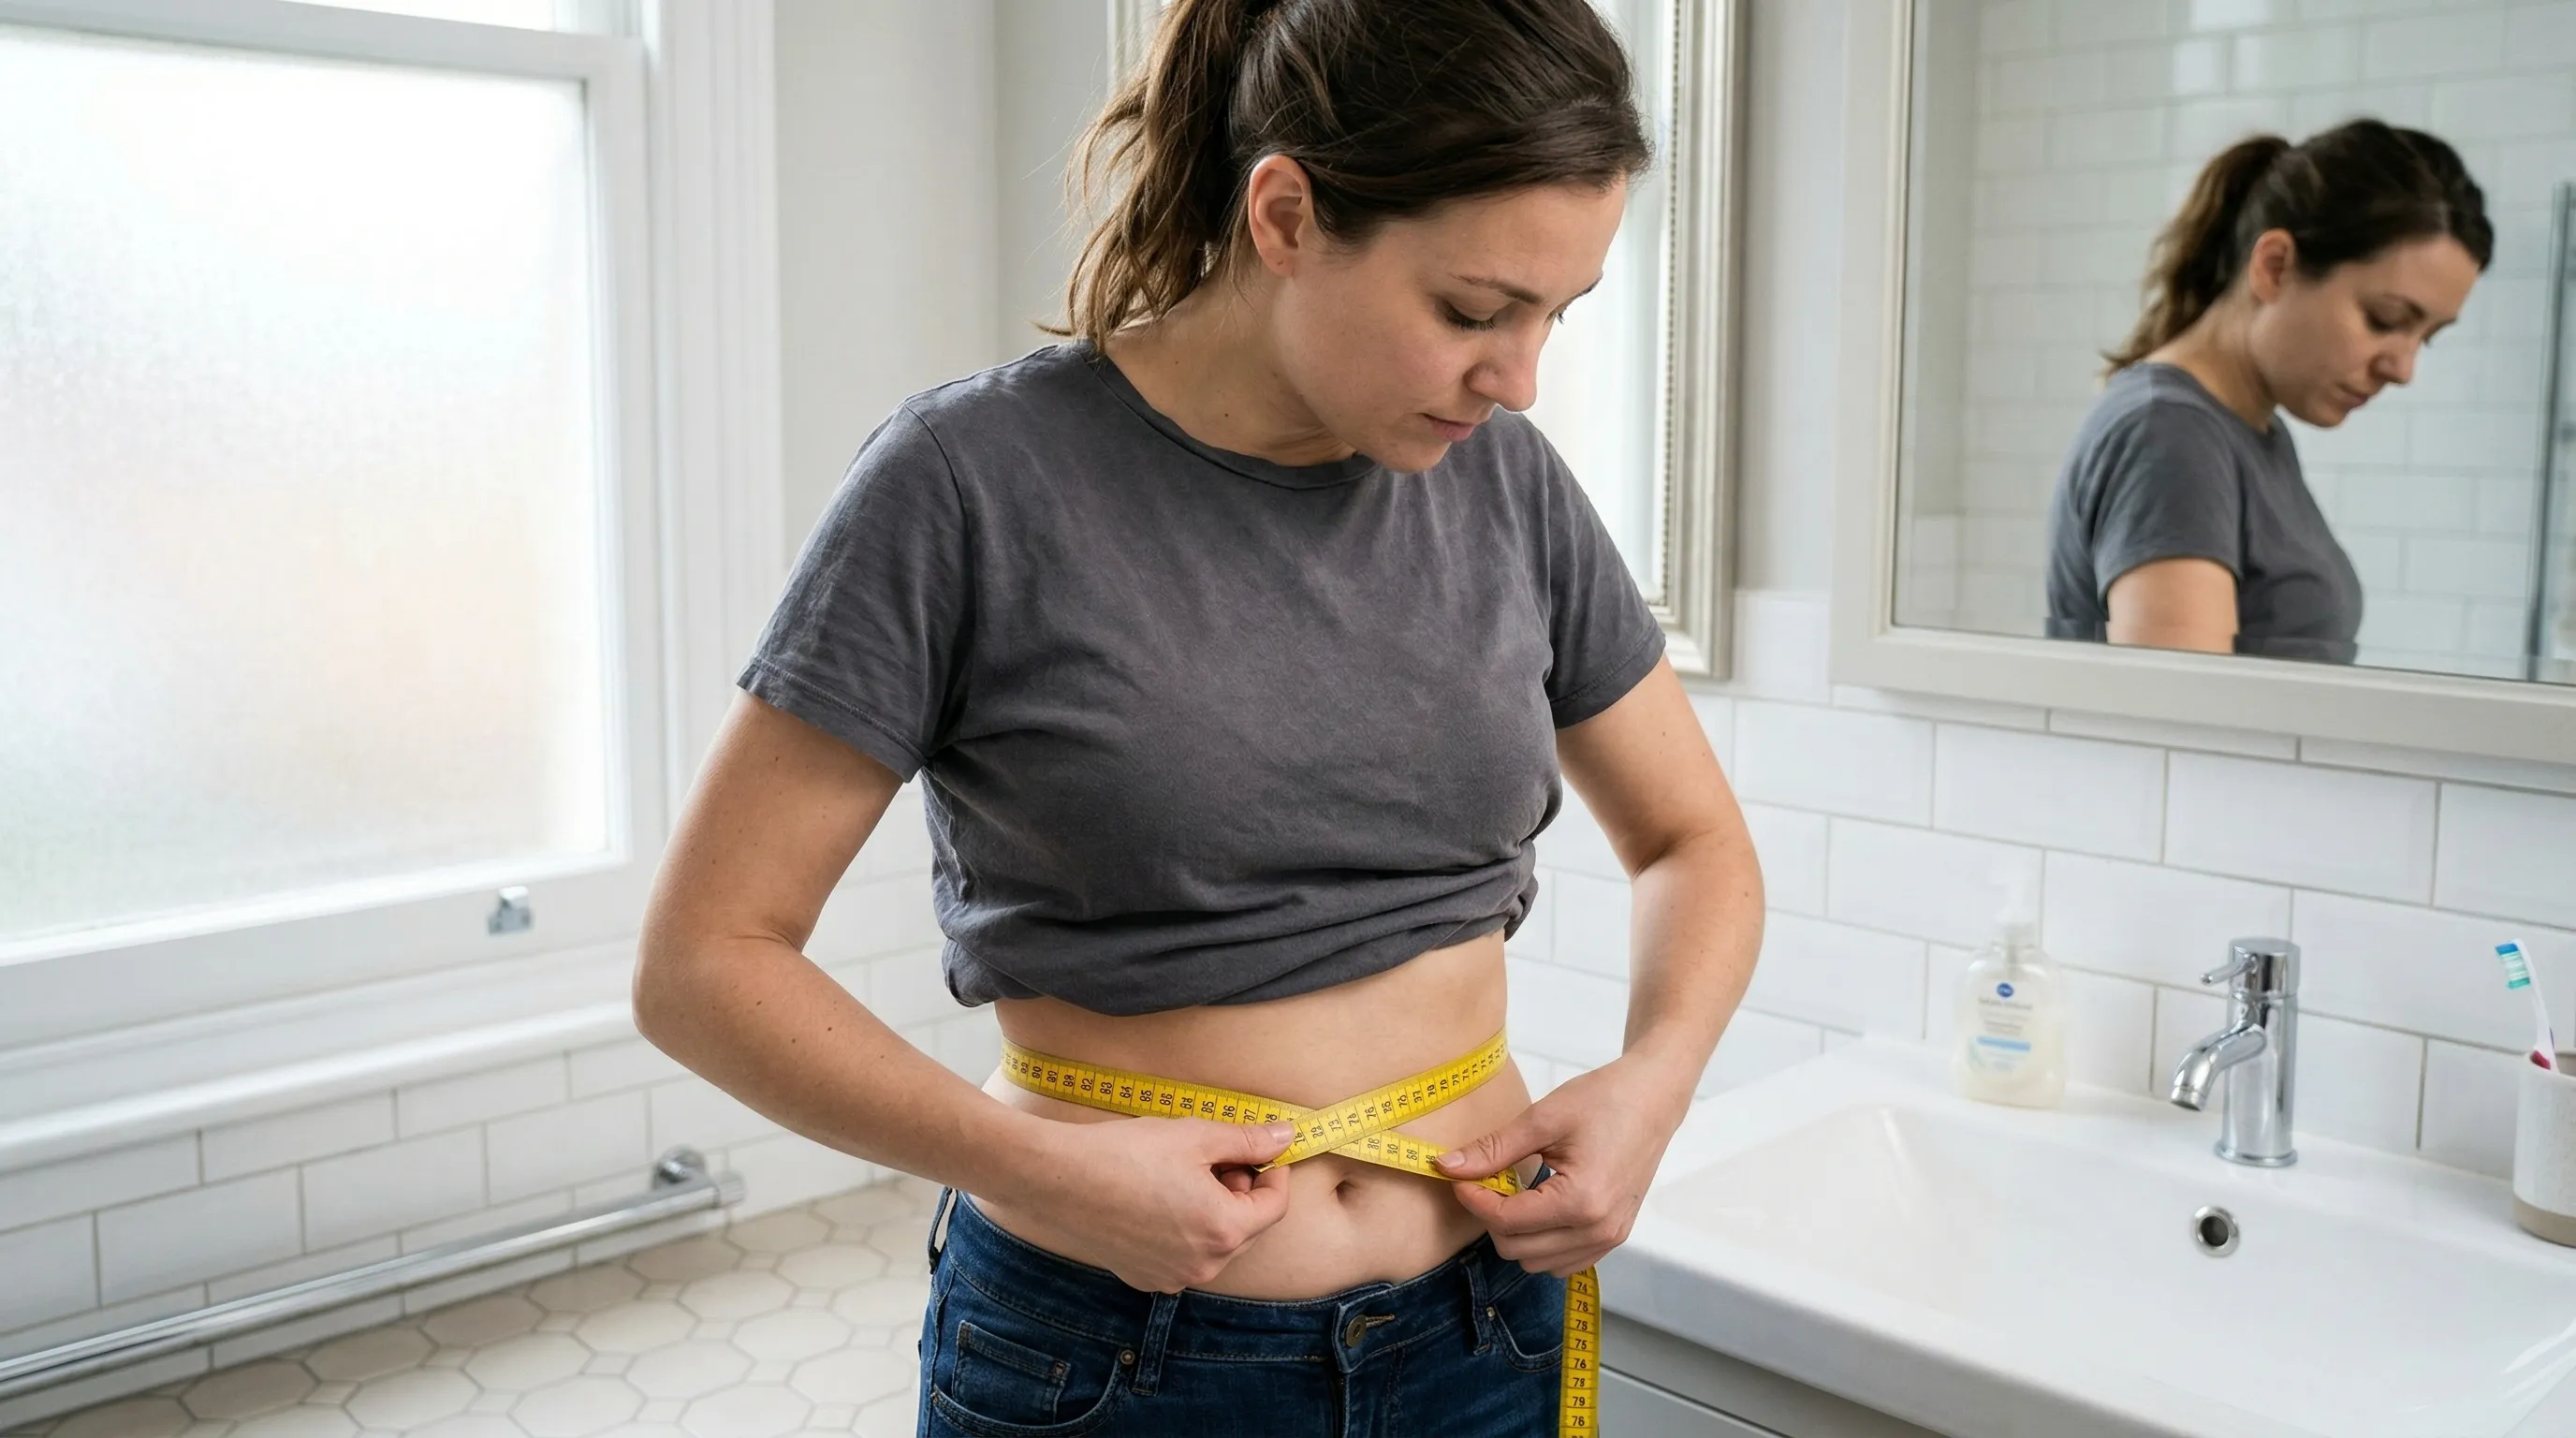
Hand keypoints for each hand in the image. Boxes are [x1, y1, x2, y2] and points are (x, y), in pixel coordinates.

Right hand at [992, 1117, 1295, 1292]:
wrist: (1058, 1179)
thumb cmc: (1126, 1154)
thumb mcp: (1197, 1136)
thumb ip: (1249, 1140)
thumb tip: (1287, 1135)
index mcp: (1223, 1230)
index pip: (1274, 1207)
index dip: (1273, 1173)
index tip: (1262, 1149)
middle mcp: (1203, 1265)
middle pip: (1247, 1228)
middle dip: (1241, 1191)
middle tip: (1216, 1157)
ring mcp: (1172, 1276)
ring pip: (1214, 1242)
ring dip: (1213, 1210)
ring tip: (1183, 1174)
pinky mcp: (1144, 1277)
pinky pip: (1183, 1254)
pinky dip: (1183, 1228)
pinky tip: (1157, 1198)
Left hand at [1433, 1059, 1691, 1275]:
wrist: (1653, 1098)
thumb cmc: (1604, 1100)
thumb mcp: (1543, 1118)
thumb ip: (1493, 1150)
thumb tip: (1447, 1168)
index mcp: (1581, 1202)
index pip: (1507, 1221)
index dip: (1474, 1199)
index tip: (1459, 1177)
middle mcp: (1598, 1230)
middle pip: (1517, 1249)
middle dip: (1493, 1217)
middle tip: (1488, 1180)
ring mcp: (1609, 1238)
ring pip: (1537, 1263)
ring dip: (1516, 1234)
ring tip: (1517, 1192)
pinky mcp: (1613, 1236)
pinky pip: (1563, 1261)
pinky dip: (1541, 1242)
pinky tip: (1539, 1206)